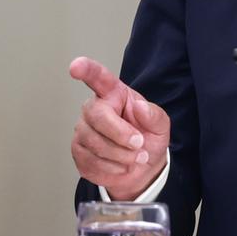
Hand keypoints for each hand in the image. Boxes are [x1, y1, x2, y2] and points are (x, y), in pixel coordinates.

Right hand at [69, 56, 170, 198]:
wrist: (141, 168)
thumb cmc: (147, 139)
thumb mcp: (160, 126)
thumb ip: (154, 115)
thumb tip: (140, 107)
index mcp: (113, 94)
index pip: (97, 77)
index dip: (86, 70)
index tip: (76, 67)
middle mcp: (93, 109)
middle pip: (97, 116)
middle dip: (120, 134)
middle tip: (139, 144)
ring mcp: (82, 130)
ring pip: (95, 142)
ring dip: (120, 155)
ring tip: (135, 158)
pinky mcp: (78, 152)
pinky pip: (91, 161)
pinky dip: (112, 168)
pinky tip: (121, 166)